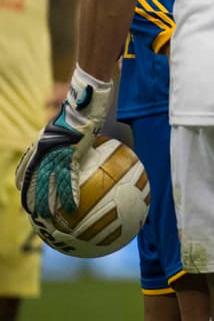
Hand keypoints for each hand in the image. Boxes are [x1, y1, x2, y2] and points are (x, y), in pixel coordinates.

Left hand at [17, 67, 112, 218]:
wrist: (84, 103)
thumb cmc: (79, 110)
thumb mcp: (68, 123)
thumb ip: (67, 137)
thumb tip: (74, 140)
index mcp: (40, 145)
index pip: (25, 168)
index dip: (23, 182)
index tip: (24, 193)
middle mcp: (43, 152)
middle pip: (33, 180)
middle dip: (32, 198)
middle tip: (33, 213)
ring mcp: (56, 155)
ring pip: (47, 184)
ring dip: (48, 203)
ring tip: (48, 216)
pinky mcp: (70, 155)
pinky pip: (69, 180)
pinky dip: (69, 194)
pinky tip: (72, 206)